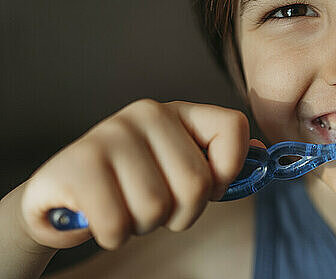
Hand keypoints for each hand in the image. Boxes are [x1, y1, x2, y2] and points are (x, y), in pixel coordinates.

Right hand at [18, 99, 260, 249]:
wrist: (62, 193)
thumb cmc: (130, 183)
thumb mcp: (176, 167)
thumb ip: (217, 162)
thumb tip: (261, 154)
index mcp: (177, 112)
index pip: (233, 126)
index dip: (228, 170)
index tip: (208, 188)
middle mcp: (147, 113)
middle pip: (197, 183)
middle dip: (180, 213)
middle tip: (155, 207)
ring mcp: (110, 134)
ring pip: (157, 207)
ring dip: (144, 224)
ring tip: (125, 207)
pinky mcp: (77, 164)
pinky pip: (118, 225)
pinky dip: (114, 235)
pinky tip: (99, 217)